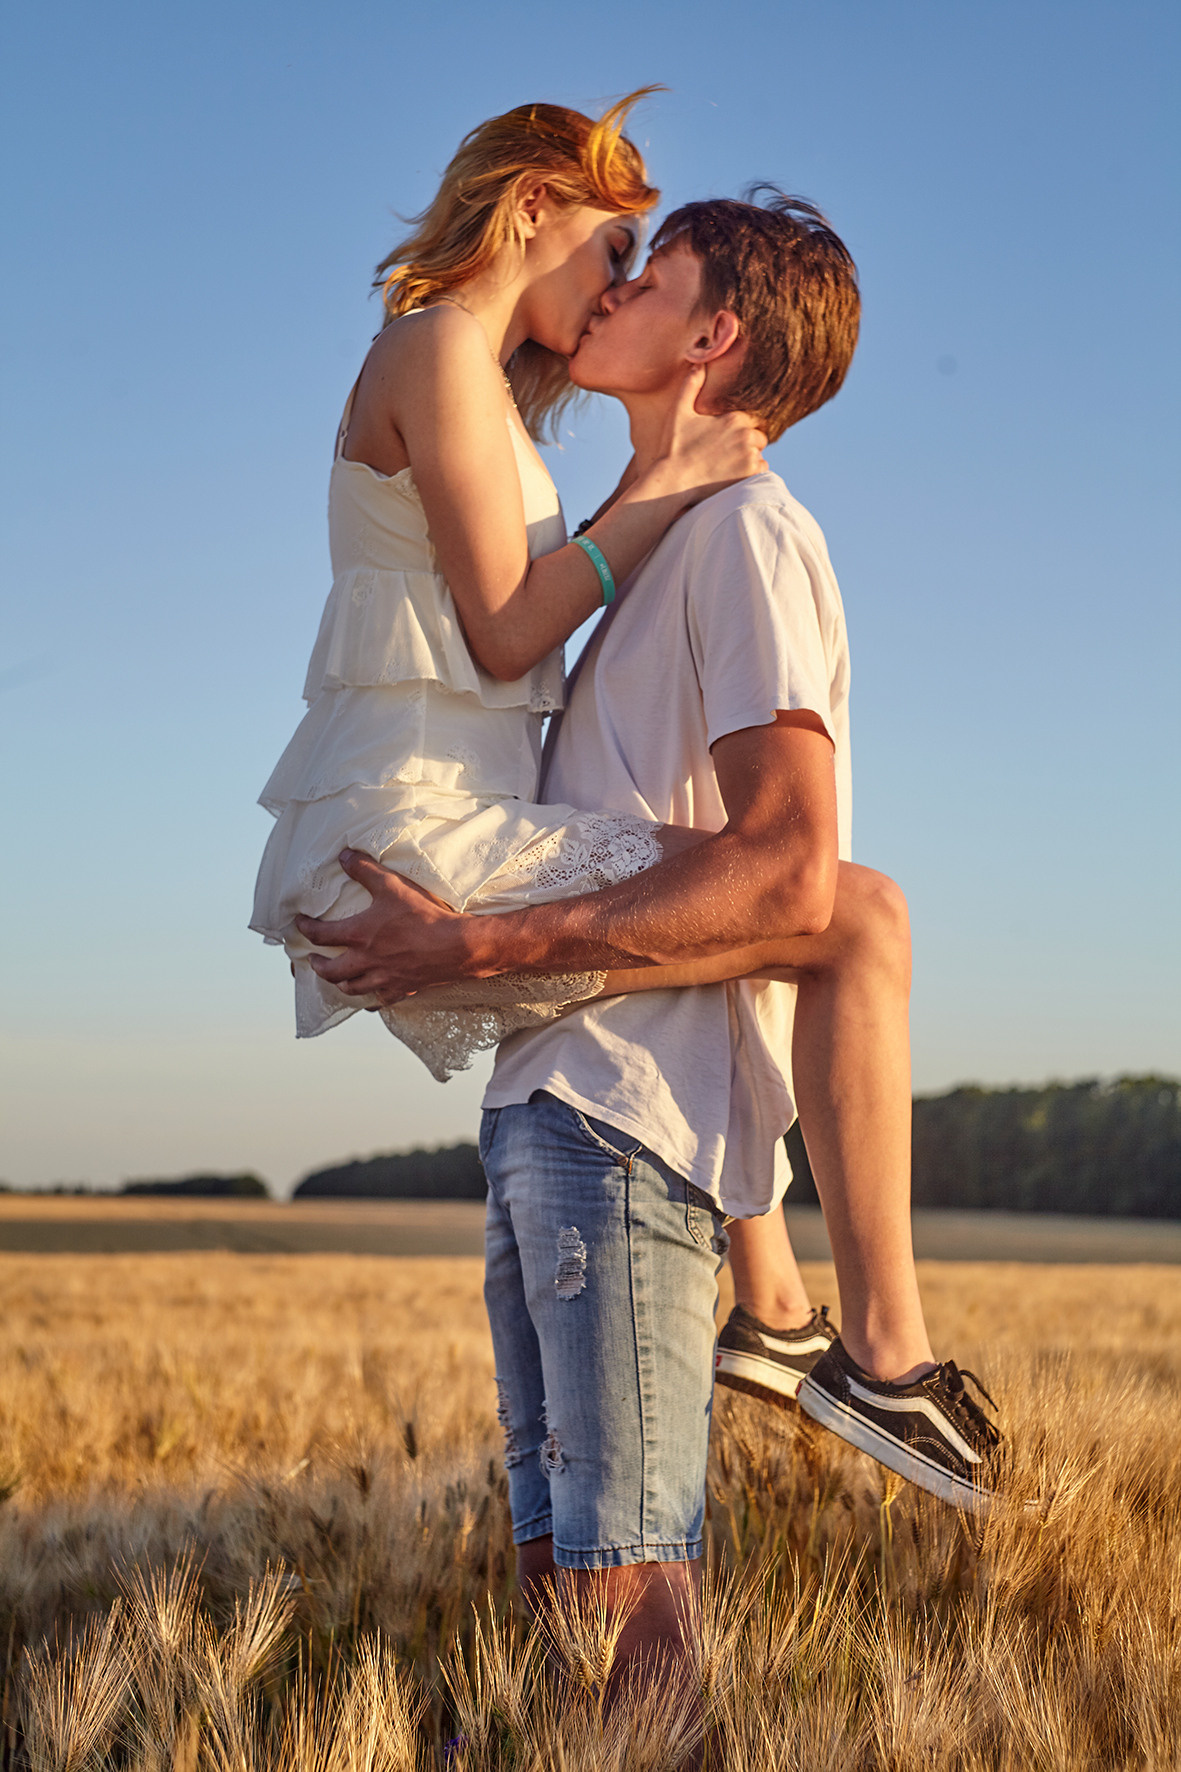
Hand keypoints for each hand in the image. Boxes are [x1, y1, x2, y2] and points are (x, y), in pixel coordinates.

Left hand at [294, 850, 479, 1002]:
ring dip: (340, 983)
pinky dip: (371, 998)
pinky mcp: (402, 989)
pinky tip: (372, 995)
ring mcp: (383, 978)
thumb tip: (343, 856)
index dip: (305, 928)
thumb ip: (365, 870)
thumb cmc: (424, 916)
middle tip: (313, 960)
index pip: (320, 935)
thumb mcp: (393, 886)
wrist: (456, 946)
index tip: (299, 924)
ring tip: (338, 977)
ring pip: (351, 988)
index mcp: (359, 935)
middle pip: (330, 971)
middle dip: (318, 966)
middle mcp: (366, 961)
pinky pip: (380, 1000)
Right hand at [649, 366, 767, 504]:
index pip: (753, 418)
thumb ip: (691, 385)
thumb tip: (698, 363)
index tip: (730, 434)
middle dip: (748, 441)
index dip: (743, 426)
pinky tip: (733, 472)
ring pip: (760, 453)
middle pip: (759, 436)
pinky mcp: (748, 476)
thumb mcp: (679, 412)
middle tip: (729, 450)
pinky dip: (752, 472)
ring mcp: (749, 457)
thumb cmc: (673, 447)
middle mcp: (745, 436)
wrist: (672, 482)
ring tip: (729, 463)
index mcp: (733, 418)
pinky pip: (762, 469)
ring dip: (750, 456)